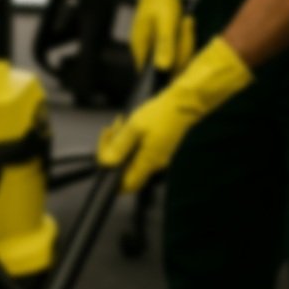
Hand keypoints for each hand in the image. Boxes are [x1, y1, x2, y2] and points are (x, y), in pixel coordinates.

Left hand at [97, 36, 252, 191]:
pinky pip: (137, 150)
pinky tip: (126, 125)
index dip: (111, 178)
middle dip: (112, 153)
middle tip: (111, 131)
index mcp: (148, 163)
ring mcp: (156, 157)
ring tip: (118, 124)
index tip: (105, 156)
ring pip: (129, 158)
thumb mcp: (136, 126)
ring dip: (119, 143)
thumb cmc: (160, 113)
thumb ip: (120, 146)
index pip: (126, 186)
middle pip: (125, 170)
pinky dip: (128, 139)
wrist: (183, 102)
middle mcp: (153, 164)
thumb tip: (106, 163)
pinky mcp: (157, 148)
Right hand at [127, 0, 191, 72]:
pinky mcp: (163, 41)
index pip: (153, 73)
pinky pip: (178, 48)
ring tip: (185, 21)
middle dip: (183, 48)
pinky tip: (186, 24)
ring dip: (186, 40)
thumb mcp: (166, 21)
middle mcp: (145, 50)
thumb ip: (164, 44)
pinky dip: (186, 37)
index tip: (182, 53)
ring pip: (176, 56)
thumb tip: (162, 68)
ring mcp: (154, 45)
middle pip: (168, 66)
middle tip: (185, 24)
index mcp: (141, 47)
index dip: (170, 70)